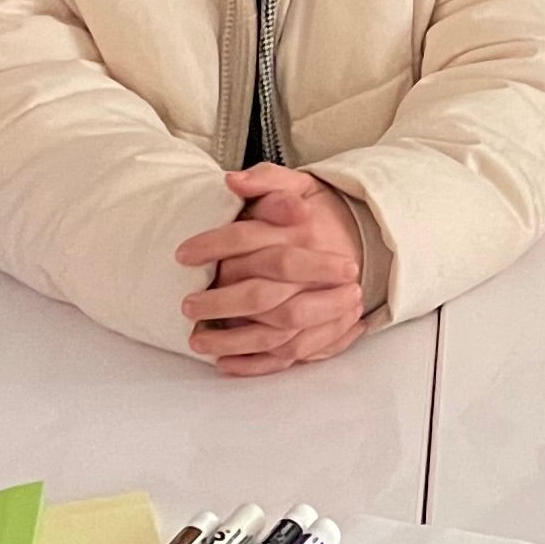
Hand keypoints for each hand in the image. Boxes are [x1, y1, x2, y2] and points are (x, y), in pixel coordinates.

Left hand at [174, 162, 369, 375]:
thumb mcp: (300, 185)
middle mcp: (313, 272)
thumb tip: (233, 182)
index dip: (214, 246)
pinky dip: (256, 364)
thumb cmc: (318, 214)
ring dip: (233, 341)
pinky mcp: (322, 332)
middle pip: (263, 293)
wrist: (362, 242)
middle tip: (187, 306)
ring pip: (275, 331)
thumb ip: (267, 179)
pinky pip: (288, 355)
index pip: (251, 239)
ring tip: (197, 341)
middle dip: (221, 302)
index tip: (182, 255)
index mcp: (302, 232)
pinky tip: (225, 364)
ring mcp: (320, 306)